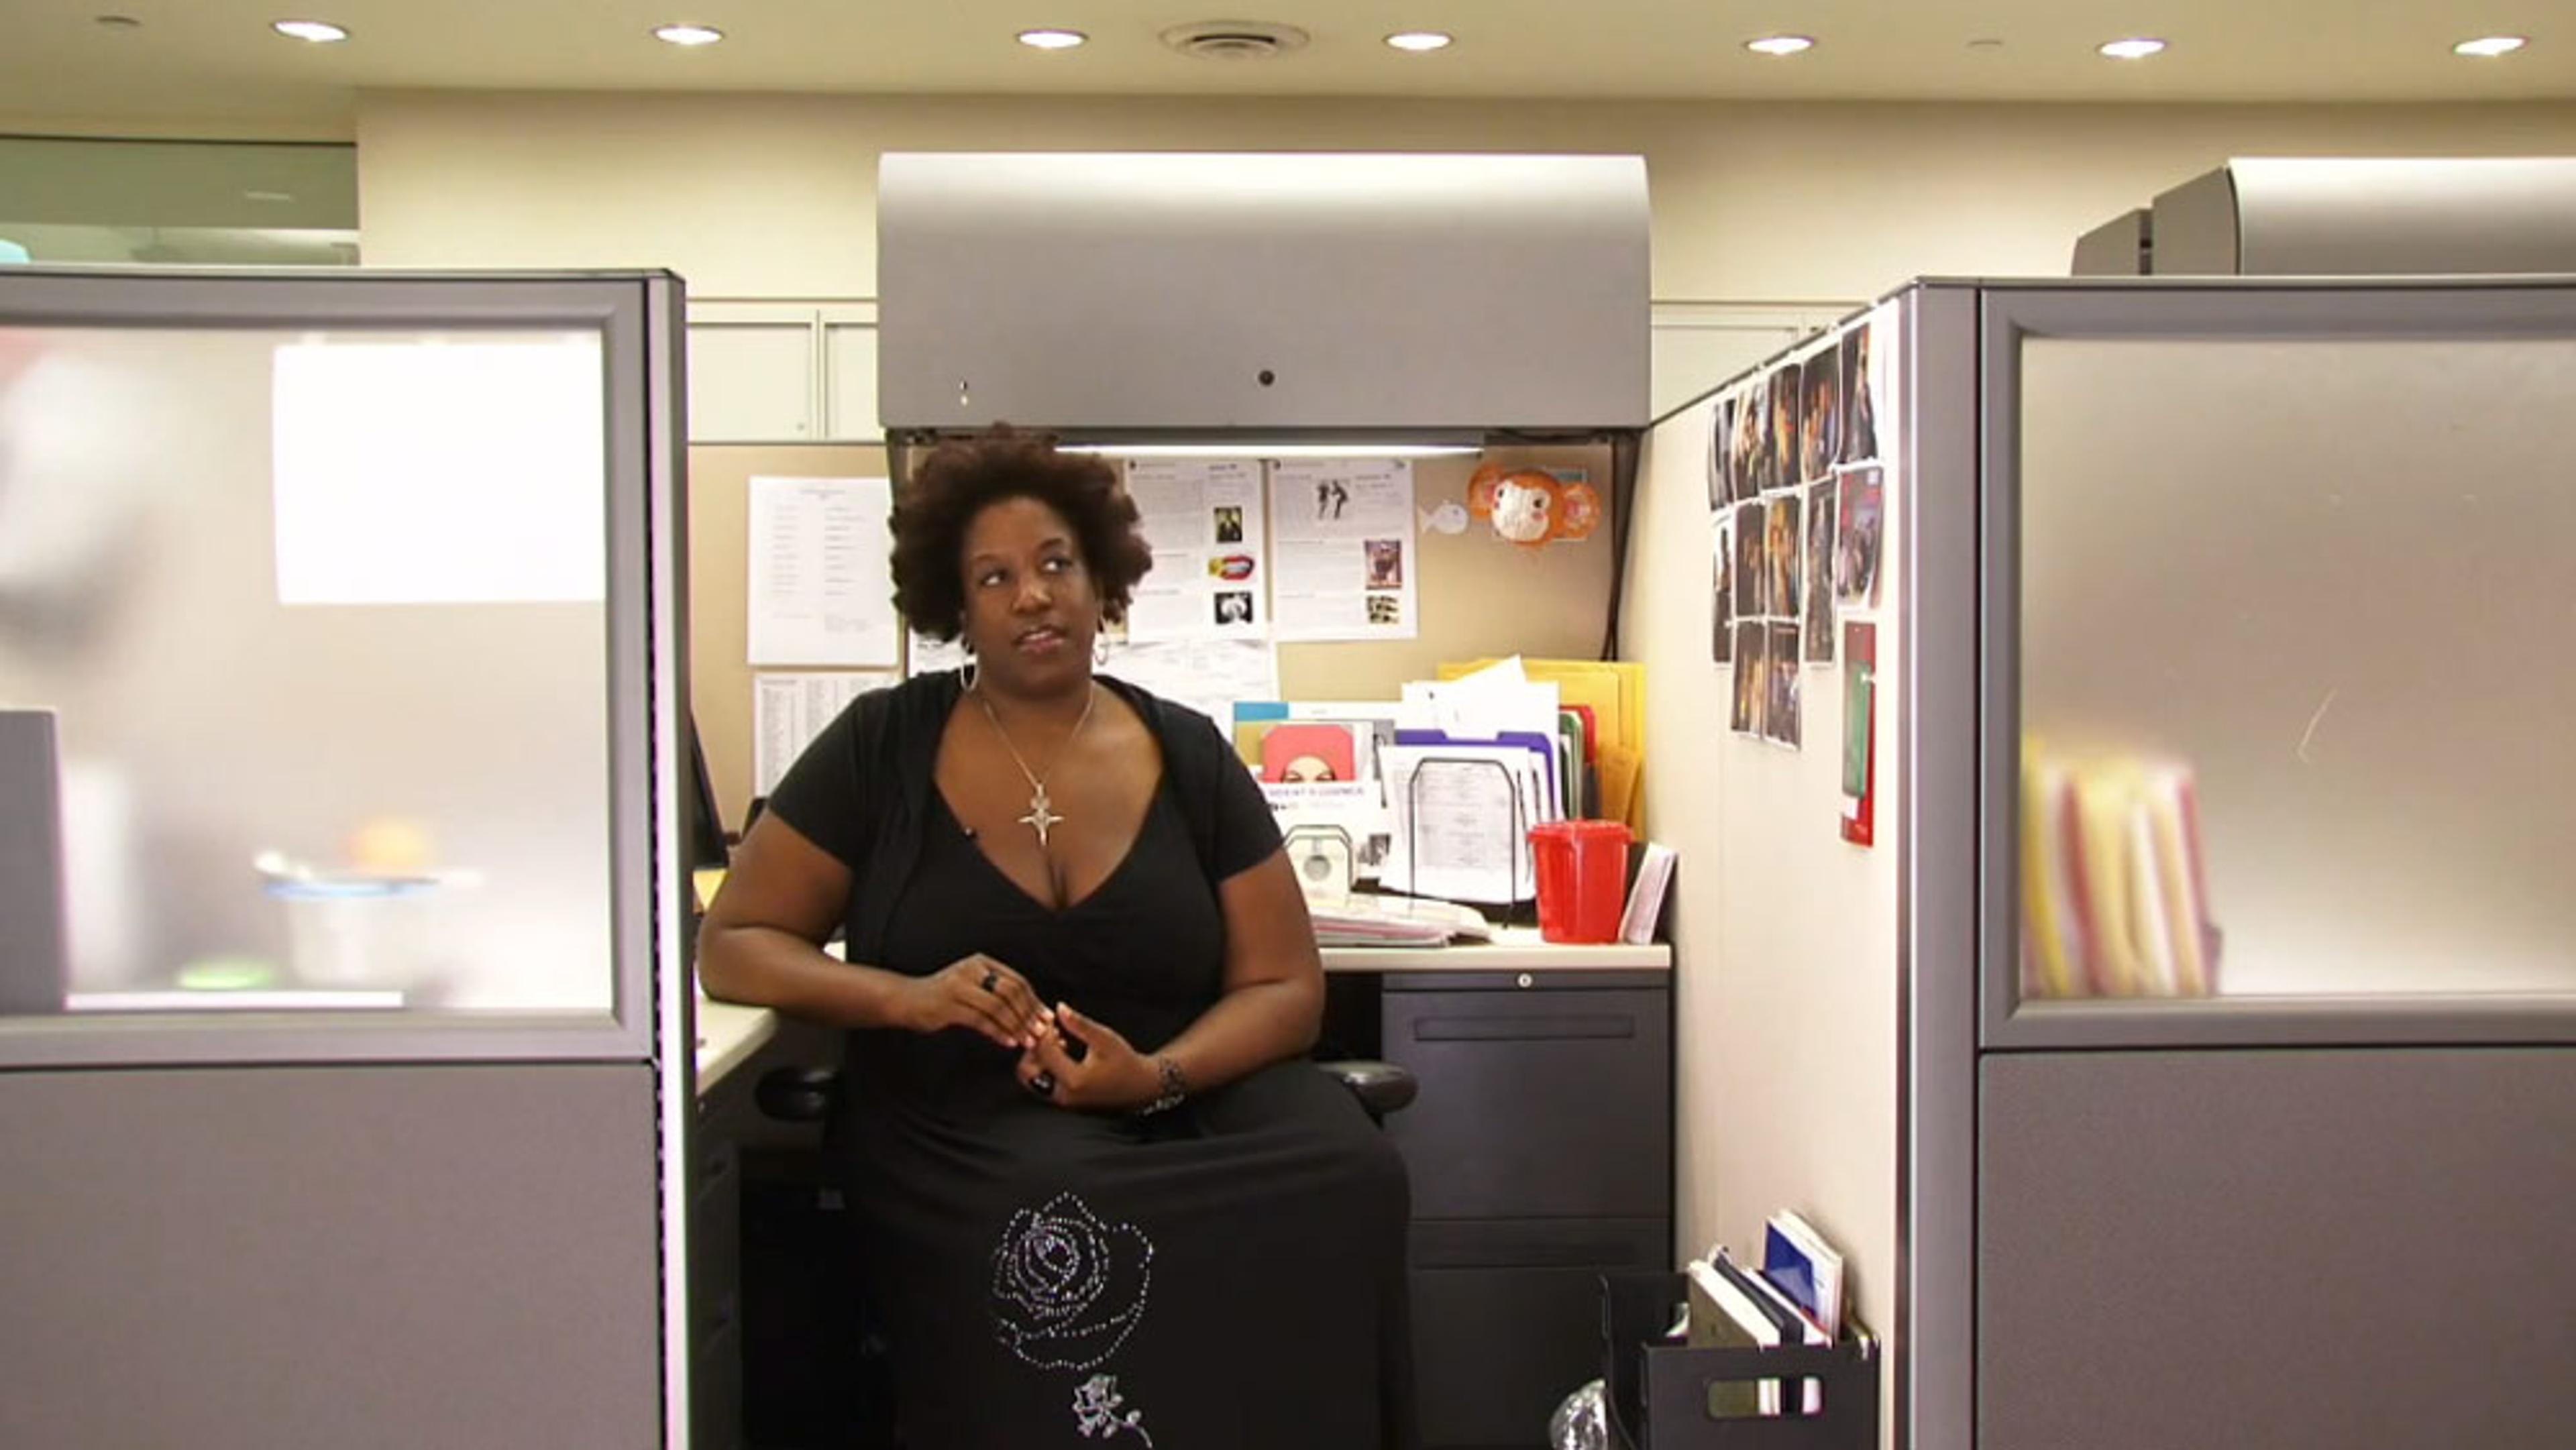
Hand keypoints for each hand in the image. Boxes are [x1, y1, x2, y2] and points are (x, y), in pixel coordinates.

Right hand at [894, 954, 1052, 1048]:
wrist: (906, 999)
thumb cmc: (943, 997)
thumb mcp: (972, 987)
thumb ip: (996, 994)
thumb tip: (1030, 1011)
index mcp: (981, 963)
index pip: (1017, 980)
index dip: (1034, 1001)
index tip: (1046, 1018)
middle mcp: (972, 969)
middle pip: (1011, 992)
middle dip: (1029, 1014)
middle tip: (1040, 1032)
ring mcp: (959, 985)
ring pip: (998, 1006)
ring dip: (1016, 1026)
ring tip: (1027, 1041)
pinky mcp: (948, 1004)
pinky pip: (980, 1019)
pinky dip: (997, 1032)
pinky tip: (1008, 1042)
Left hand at [1017, 1003, 1159, 1111]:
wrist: (1140, 1088)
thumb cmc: (1125, 1063)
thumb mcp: (1105, 1039)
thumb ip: (1080, 1025)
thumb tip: (1060, 1008)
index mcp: (1073, 1080)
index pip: (1044, 1052)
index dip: (1044, 1032)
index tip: (1052, 1021)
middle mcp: (1063, 1095)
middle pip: (1027, 1071)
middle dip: (1034, 1049)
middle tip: (1051, 1035)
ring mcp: (1062, 1101)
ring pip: (1032, 1079)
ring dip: (1038, 1059)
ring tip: (1058, 1044)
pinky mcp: (1064, 1102)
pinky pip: (1042, 1084)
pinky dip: (1044, 1068)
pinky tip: (1062, 1054)